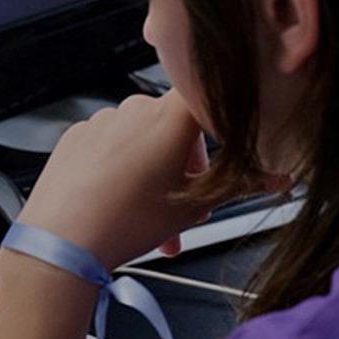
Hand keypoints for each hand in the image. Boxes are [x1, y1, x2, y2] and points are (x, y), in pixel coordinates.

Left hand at [16, 91, 223, 268]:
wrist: (62, 241)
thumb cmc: (124, 222)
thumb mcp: (193, 207)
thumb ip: (241, 185)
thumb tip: (276, 179)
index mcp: (171, 116)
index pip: (210, 96)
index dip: (222, 123)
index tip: (223, 153)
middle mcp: (135, 109)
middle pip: (175, 127)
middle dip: (186, 167)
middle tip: (188, 207)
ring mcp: (103, 121)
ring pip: (142, 140)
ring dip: (153, 172)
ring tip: (151, 216)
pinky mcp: (77, 136)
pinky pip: (110, 145)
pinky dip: (120, 169)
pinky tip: (119, 203)